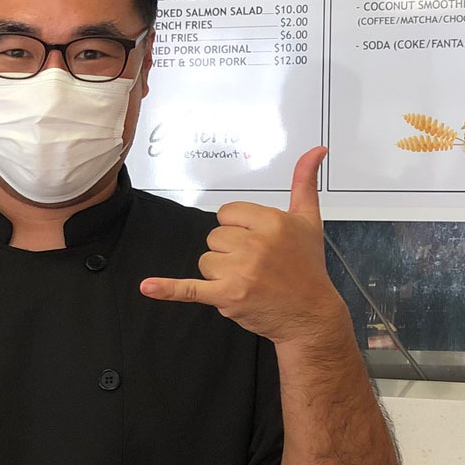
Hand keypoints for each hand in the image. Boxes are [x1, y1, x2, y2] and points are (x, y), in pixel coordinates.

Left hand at [140, 147, 345, 345]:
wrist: (310, 315)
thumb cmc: (308, 268)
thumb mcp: (309, 221)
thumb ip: (305, 182)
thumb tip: (317, 149)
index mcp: (271, 221)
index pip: (227, 214)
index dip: (239, 229)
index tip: (258, 243)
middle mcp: (255, 244)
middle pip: (215, 238)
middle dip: (230, 252)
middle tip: (257, 266)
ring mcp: (240, 271)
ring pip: (205, 261)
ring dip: (220, 274)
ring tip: (249, 281)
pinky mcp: (227, 295)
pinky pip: (190, 288)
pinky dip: (168, 289)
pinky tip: (148, 287)